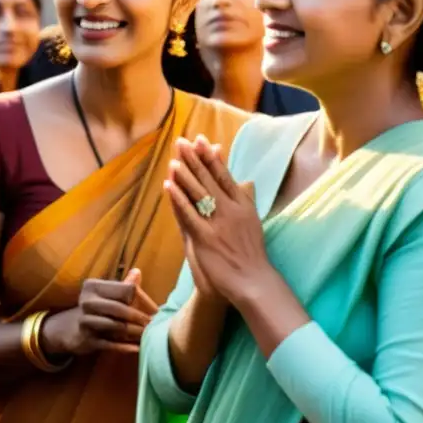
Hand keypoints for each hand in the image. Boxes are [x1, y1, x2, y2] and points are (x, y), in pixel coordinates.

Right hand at [40, 269, 158, 356]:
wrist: (70, 329)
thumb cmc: (96, 308)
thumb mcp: (106, 294)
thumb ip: (123, 285)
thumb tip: (138, 272)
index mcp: (93, 286)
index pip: (125, 289)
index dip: (142, 299)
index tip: (155, 309)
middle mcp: (87, 301)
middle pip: (120, 308)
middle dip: (139, 317)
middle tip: (154, 324)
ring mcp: (85, 321)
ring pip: (116, 326)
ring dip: (134, 332)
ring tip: (148, 335)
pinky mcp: (86, 340)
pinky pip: (109, 344)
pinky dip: (125, 347)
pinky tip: (137, 348)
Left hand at [165, 135, 273, 305]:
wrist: (253, 281)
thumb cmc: (250, 252)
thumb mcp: (251, 220)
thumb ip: (242, 200)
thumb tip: (244, 180)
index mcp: (242, 204)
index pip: (223, 175)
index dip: (210, 157)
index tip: (200, 140)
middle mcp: (231, 210)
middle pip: (209, 179)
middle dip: (194, 159)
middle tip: (182, 141)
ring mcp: (218, 224)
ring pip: (198, 193)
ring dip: (185, 174)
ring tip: (174, 158)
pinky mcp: (206, 238)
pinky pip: (189, 214)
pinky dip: (178, 198)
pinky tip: (169, 185)